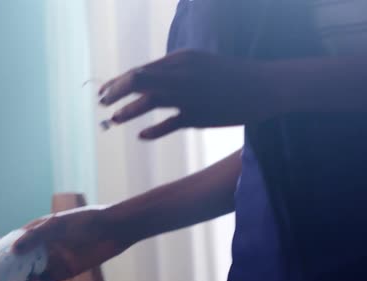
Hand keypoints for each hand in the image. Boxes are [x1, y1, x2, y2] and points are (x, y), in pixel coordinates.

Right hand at [0, 206, 128, 280]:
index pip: (14, 238)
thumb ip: (35, 237)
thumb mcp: (58, 226)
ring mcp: (54, 259)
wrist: (113, 230)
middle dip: (4, 268)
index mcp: (40, 229)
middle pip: (20, 258)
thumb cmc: (85, 221)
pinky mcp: (65, 271)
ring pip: (30, 272)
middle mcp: (44, 245)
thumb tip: (12, 250)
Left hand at [99, 50, 273, 138]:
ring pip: (147, 102)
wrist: (264, 86)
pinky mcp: (198, 116)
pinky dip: (151, 131)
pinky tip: (141, 135)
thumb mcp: (198, 64)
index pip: (139, 70)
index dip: (117, 82)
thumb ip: (172, 72)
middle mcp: (180, 75)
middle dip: (114, 93)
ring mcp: (188, 96)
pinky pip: (167, 125)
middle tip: (102, 103)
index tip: (104, 91)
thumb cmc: (230, 74)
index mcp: (180, 59)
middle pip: (136, 81)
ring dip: (126, 112)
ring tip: (114, 119)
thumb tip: (144, 82)